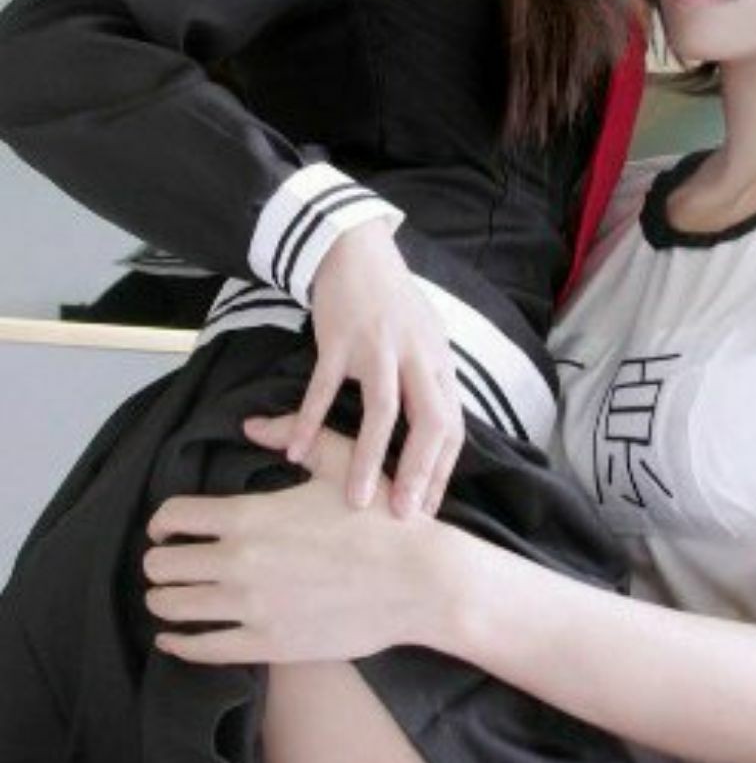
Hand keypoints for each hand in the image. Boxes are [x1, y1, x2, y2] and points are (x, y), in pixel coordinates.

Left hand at [144, 422, 464, 664]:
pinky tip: (174, 639)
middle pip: (160, 565)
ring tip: (171, 599)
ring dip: (164, 601)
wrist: (421, 582)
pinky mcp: (269, 644)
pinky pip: (200, 648)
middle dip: (159, 563)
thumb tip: (252, 425)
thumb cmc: (384, 522)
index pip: (171, 517)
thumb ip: (294, 437)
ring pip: (171, 606)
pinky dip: (178, 644)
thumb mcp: (342, 463)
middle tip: (170, 565)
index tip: (165, 530)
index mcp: (249, 516)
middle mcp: (240, 562)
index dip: (161, 523)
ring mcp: (252, 607)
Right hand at [296, 217, 464, 516]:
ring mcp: (379, 346)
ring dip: (369, 458)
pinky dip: (311, 421)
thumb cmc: (393, 305)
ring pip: (382, 411)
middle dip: (418, 474)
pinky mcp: (339, 337)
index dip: (442, 471)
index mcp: (440, 365)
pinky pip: (324, 386)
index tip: (429, 509)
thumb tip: (440, 441)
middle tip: (402, 515)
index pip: (452, 428)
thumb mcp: (427, 344)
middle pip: (429, 422)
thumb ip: (432, 388)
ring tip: (356, 498)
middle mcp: (417, 357)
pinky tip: (297, 451)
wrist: (355, 248)